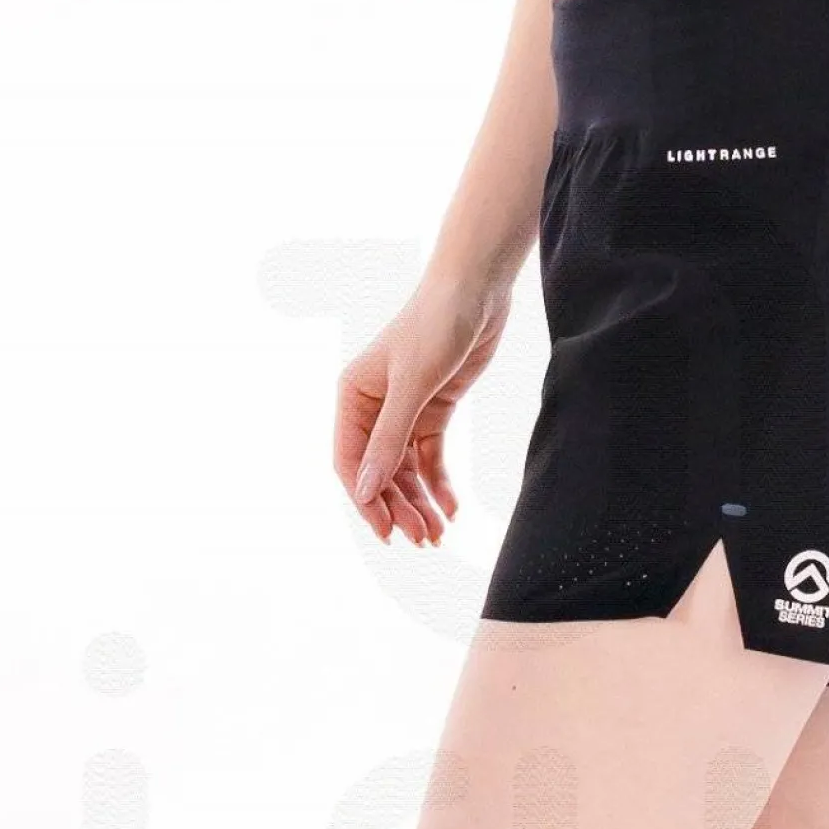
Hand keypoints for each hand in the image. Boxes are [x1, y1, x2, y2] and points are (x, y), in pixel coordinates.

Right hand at [333, 280, 509, 545]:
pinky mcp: (433, 411)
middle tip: (422, 540)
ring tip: (437, 534)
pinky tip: (450, 509)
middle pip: (380, 473)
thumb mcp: (412, 385)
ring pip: (405, 471)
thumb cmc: (436, 324)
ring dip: (419, 503)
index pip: (351, 462)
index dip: (367, 501)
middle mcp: (373, 408)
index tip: (387, 532)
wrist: (477, 288)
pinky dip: (439, 485)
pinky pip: (430, 459)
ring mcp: (404, 411)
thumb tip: (366, 491)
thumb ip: (389, 440)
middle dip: (399, 508)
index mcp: (353, 397)